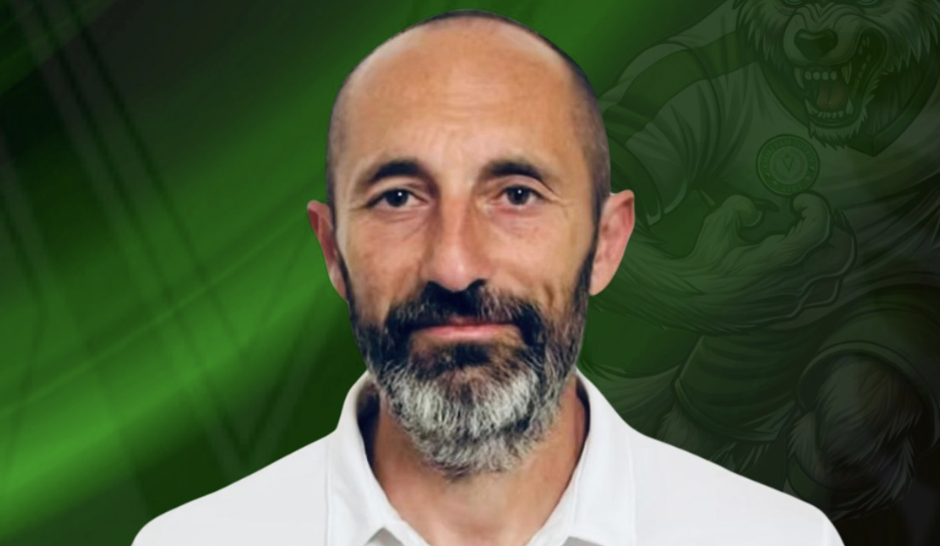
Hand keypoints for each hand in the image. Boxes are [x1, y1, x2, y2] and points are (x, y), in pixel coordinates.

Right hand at [676, 193, 855, 331]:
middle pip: (841, 252)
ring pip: (835, 276)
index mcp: (778, 259)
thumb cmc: (703, 264)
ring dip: (830, 254)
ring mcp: (793, 301)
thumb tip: (754, 208)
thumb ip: (739, 206)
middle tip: (813, 219)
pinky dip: (819, 275)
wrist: (689, 302)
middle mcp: (792, 282)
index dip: (816, 206)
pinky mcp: (787, 312)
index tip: (799, 201)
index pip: (820, 228)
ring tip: (812, 243)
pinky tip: (800, 266)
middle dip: (834, 229)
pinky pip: (820, 294)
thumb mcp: (716, 225)